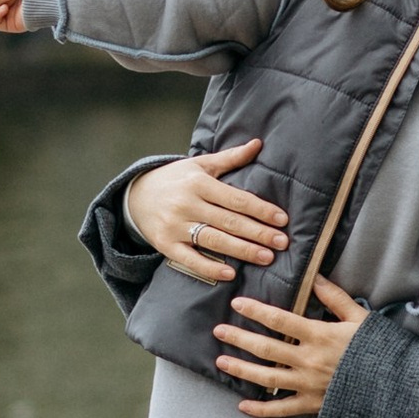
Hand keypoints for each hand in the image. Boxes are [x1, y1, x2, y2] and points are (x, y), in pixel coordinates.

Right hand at [124, 141, 288, 287]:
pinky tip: (230, 273)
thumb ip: (230, 158)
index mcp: (199, 183)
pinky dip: (210, 267)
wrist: (135, 196)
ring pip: (214, 240)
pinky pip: (189, 259)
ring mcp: (175, 226)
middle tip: (283, 243)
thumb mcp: (200, 164)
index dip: (261, 209)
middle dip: (258, 233)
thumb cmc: (176, 179)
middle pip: (229, 221)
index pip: (236, 198)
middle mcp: (187, 204)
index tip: (282, 220)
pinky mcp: (165, 245)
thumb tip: (258, 144)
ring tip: (267, 257)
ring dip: (242, 251)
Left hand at [216, 282, 367, 417]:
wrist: (392, 388)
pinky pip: (281, 409)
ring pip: (266, 378)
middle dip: (239, 338)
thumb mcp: (360, 319)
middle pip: (265, 348)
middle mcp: (308, 360)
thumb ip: (335, 298)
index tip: (238, 304)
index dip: (256, 311)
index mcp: (319, 336)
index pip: (280, 320)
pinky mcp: (311, 405)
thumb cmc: (377, 350)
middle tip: (218, 331)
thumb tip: (315, 277)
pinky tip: (243, 405)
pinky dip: (261, 409)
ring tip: (221, 362)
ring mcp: (307, 385)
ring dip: (241, 370)